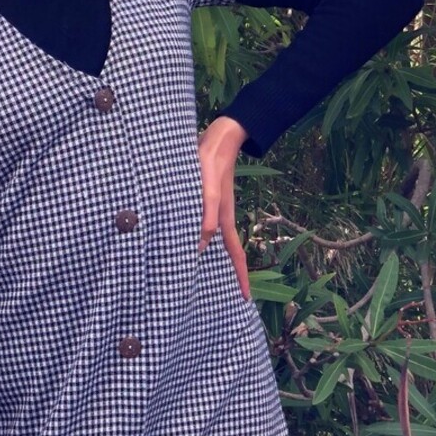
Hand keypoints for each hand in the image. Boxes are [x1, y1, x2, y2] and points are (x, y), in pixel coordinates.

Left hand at [197, 115, 250, 299]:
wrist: (218, 137)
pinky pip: (204, 224)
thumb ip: (206, 215)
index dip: (241, 277)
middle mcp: (220, 216)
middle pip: (228, 250)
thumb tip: (202, 244)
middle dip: (230, 271)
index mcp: (223, 219)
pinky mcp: (205, 197)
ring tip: (204, 272)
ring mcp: (214, 207)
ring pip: (214, 238)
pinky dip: (200, 235)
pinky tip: (190, 237)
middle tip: (226, 291)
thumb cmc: (210, 162)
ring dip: (213, 255)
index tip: (245, 298)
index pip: (236, 254)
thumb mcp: (207, 189)